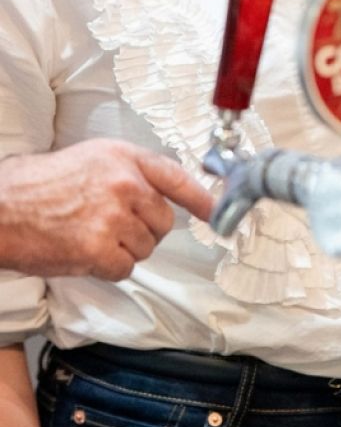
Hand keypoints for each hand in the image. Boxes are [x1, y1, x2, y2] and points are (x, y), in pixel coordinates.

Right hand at [0, 140, 213, 279]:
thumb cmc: (37, 186)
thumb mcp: (91, 160)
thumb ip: (129, 173)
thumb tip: (157, 195)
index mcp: (125, 158)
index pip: (177, 177)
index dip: (202, 198)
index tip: (217, 212)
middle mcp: (126, 184)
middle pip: (163, 221)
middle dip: (143, 230)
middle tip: (111, 227)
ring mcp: (114, 217)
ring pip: (145, 247)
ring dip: (123, 250)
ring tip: (90, 236)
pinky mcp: (100, 248)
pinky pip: (125, 267)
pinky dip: (109, 268)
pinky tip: (86, 254)